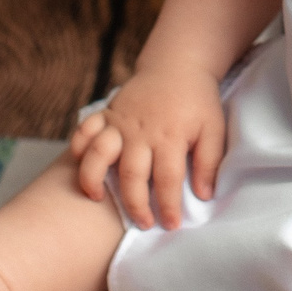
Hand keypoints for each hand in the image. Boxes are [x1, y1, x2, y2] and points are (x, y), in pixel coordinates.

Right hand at [68, 66, 227, 230]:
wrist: (177, 65)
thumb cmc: (198, 102)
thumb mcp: (214, 129)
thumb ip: (209, 161)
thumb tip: (204, 195)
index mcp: (170, 136)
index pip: (168, 179)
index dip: (168, 206)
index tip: (171, 225)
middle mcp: (141, 131)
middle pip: (131, 174)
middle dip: (135, 204)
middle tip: (144, 223)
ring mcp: (120, 121)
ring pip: (99, 152)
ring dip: (93, 177)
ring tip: (97, 199)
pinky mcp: (107, 112)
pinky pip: (85, 129)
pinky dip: (77, 147)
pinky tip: (80, 166)